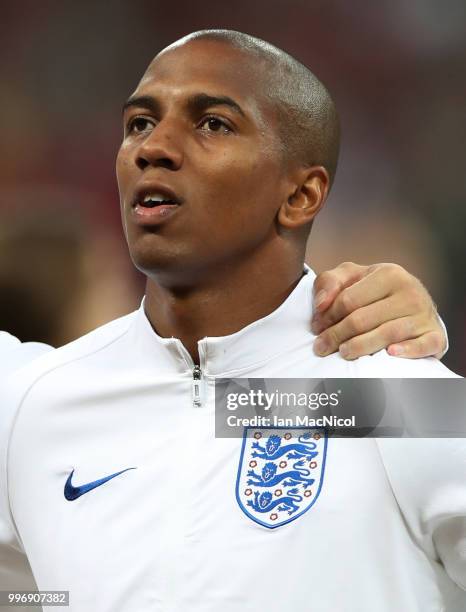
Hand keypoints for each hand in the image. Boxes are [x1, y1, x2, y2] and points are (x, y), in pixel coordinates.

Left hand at [311, 262, 446, 359]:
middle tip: (321, 347)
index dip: (327, 316)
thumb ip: (329, 282)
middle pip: (362, 319)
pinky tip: (389, 354)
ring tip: (343, 353)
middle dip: (336, 335)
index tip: (316, 328)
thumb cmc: (375, 291)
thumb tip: (320, 304)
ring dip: (360, 347)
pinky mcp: (435, 336)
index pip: (348, 300)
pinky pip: (423, 345)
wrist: (415, 303)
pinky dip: (407, 351)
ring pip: (386, 334)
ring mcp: (424, 314)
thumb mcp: (352, 277)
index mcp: (388, 274)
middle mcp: (409, 291)